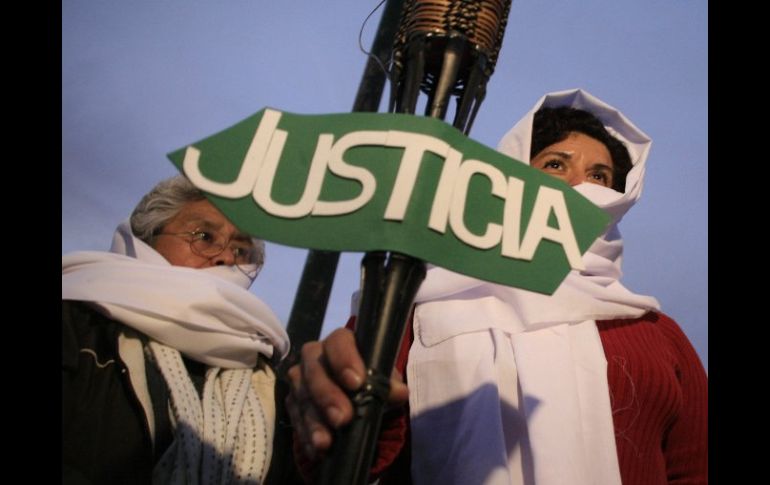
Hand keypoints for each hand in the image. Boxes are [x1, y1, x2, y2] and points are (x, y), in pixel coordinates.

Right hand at [285, 328, 408, 459]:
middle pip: (315, 370)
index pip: (338, 342)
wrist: (355, 399)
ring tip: (325, 443)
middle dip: (327, 396)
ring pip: (302, 397)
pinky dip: (306, 436)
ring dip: (314, 422)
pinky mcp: (292, 402)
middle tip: (342, 418)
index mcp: (340, 343)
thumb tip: (398, 392)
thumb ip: (390, 384)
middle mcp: (315, 356)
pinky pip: (296, 418)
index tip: (356, 383)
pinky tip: (316, 450)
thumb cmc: (370, 381)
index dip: (344, 360)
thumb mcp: (385, 382)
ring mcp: (300, 379)